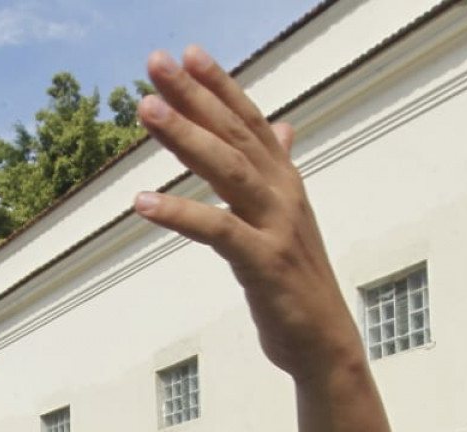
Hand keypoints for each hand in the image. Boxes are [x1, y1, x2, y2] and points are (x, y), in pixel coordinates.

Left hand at [132, 47, 356, 378]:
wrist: (324, 342)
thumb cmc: (298, 282)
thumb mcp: (287, 218)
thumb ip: (279, 169)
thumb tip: (282, 128)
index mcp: (285, 181)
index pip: (250, 121)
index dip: (220, 86)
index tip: (190, 54)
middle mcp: (283, 195)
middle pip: (234, 135)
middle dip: (194, 97)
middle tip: (156, 64)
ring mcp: (276, 227)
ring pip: (228, 170)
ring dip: (186, 137)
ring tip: (146, 110)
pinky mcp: (263, 264)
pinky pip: (217, 231)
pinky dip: (179, 214)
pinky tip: (142, 202)